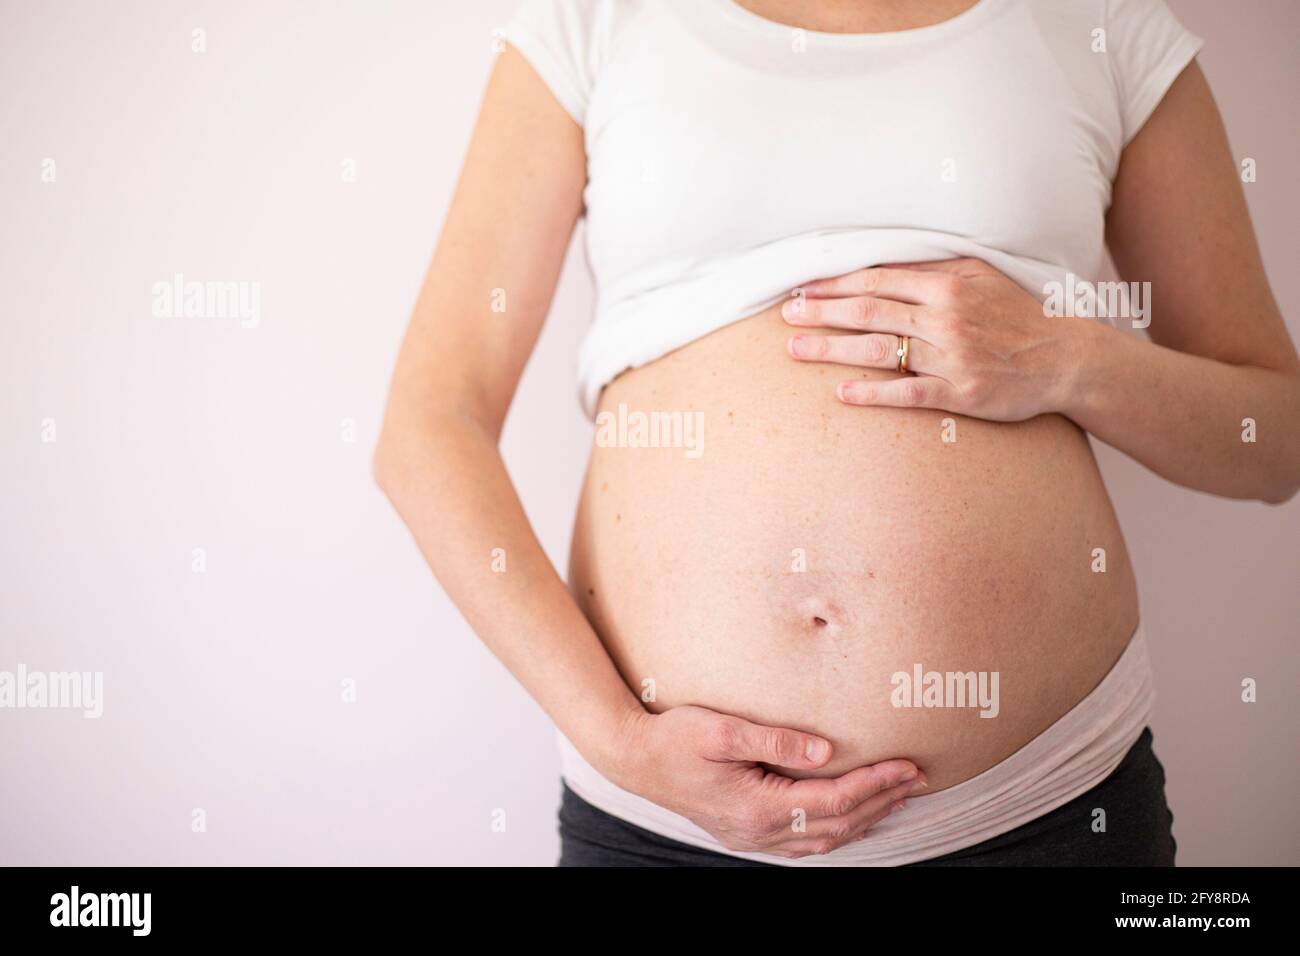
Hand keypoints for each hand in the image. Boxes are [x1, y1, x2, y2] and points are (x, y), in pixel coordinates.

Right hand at [614, 706, 926, 858]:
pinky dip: (836, 830)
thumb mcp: (722, 730)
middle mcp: (760, 831)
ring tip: (896, 795)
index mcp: (758, 807)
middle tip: (916, 777)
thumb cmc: (673, 738)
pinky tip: (850, 815)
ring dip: (865, 818)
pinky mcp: (746, 832)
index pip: (834, 801)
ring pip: (824, 840)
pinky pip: (804, 842)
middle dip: (881, 800)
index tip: (907, 765)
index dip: (875, 784)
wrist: (634, 760)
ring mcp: (752, 837)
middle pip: (838, 825)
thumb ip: (776, 740)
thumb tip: (827, 751)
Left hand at [783, 258, 1088, 421]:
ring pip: (880, 350)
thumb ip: (930, 271)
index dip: (835, 285)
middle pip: (869, 313)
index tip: (801, 288)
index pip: (877, 282)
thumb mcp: (978, 278)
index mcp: (948, 285)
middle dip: (821, 312)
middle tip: (785, 315)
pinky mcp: (961, 394)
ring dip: (832, 349)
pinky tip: (842, 393)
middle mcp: (946, 318)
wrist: (1064, 358)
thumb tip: (880, 266)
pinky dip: (873, 392)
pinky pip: (908, 392)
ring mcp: (952, 357)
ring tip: (795, 349)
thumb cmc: (1016, 315)